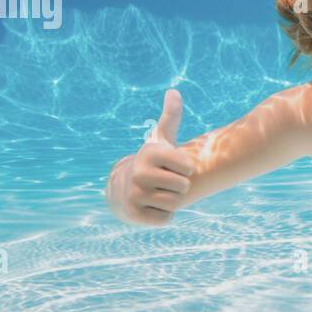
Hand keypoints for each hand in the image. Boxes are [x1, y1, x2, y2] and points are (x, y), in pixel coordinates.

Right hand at [109, 89, 195, 225]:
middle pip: (183, 188)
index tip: (172, 166)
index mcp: (150, 153)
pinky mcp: (133, 215)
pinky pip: (166, 219)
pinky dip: (163, 216)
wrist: (122, 188)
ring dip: (171, 201)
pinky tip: (151, 206)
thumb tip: (174, 92)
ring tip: (158, 193)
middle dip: (178, 187)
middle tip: (164, 182)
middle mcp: (140, 172)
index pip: (188, 168)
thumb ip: (170, 117)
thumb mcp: (161, 140)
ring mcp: (134, 194)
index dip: (185, 170)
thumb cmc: (151, 163)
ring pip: (175, 204)